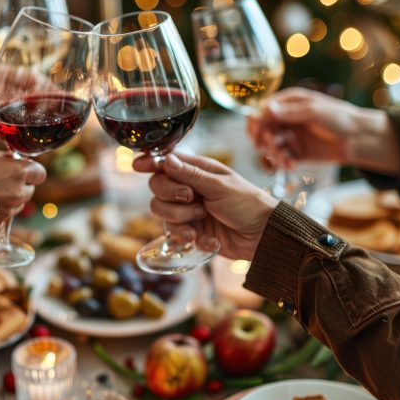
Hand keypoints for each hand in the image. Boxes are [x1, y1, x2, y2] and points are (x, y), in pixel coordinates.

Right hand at [0, 151, 45, 222]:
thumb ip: (2, 159)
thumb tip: (10, 159)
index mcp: (17, 171)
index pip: (39, 173)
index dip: (32, 171)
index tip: (23, 170)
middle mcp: (17, 192)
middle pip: (30, 190)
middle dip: (20, 185)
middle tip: (2, 181)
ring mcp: (9, 210)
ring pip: (18, 204)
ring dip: (10, 199)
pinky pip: (5, 215)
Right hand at [133, 153, 277, 260]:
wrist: (263, 237)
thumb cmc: (248, 203)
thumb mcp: (220, 186)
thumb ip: (191, 175)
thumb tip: (166, 160)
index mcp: (197, 170)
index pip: (166, 163)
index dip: (150, 163)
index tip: (136, 166)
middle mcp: (188, 188)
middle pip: (157, 187)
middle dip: (170, 195)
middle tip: (191, 199)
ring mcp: (187, 210)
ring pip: (160, 211)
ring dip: (180, 218)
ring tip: (202, 219)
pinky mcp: (190, 231)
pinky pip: (174, 234)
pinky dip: (191, 238)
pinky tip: (210, 240)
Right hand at [247, 88, 399, 175]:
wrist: (358, 140)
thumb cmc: (340, 118)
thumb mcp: (314, 111)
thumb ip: (290, 112)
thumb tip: (267, 108)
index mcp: (290, 102)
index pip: (265, 110)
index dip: (258, 120)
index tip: (258, 131)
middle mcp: (287, 118)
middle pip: (263, 128)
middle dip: (264, 138)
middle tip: (270, 146)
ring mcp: (290, 136)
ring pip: (269, 145)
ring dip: (273, 153)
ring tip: (283, 159)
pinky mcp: (295, 153)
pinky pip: (281, 158)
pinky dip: (282, 162)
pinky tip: (290, 165)